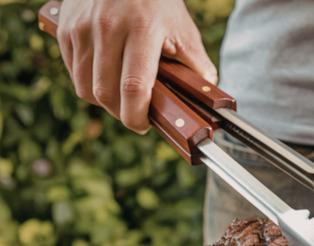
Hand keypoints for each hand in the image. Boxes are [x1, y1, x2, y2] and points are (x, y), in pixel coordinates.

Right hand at [56, 0, 217, 132]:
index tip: (144, 124)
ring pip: (84, 87)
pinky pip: (73, 72)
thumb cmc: (159, 2)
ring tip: (123, 98)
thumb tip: (207, 99)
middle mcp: (107, 26)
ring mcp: (81, 26)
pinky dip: (89, 84)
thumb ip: (197, 66)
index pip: (133, 87)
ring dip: (104, 102)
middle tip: (137, 114)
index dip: (137, 115)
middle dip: (121, 113)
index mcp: (142, 29)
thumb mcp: (184, 30)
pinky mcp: (65, 28)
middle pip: (105, 93)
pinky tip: (107, 78)